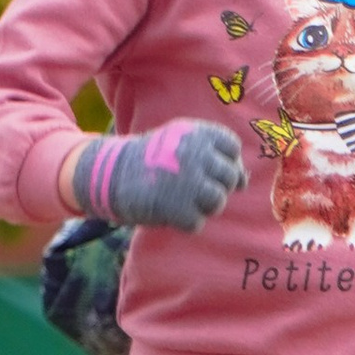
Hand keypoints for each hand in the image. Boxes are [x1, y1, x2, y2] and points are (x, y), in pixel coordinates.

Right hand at [68, 120, 245, 232]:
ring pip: (218, 201)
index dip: (224, 161)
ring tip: (181, 199)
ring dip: (203, 206)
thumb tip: (244, 181)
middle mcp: (197, 154)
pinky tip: (168, 210)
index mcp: (198, 132)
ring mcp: (189, 182)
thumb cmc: (153, 161)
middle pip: (229, 177)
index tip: (206, 166)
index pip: (231, 147)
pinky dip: (184, 222)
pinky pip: (197, 222)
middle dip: (216, 186)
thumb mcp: (181, 142)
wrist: (110, 174)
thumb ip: (213, 154)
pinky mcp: (178, 208)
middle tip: (192, 187)